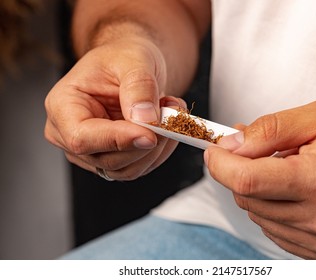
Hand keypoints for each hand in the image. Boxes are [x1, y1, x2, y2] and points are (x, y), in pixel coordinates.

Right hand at [45, 38, 185, 179]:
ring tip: (170, 114)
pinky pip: (141, 166)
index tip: (151, 134)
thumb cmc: (123, 57)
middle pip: (108, 159)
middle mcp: (71, 135)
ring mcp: (93, 151)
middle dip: (147, 142)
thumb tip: (145, 120)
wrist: (131, 66)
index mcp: (63, 106)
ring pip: (128, 169)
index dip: (118, 140)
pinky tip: (167, 125)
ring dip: (159, 147)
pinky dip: (161, 149)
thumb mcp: (134, 59)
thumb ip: (139, 88)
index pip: (82, 138)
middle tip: (172, 115)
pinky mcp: (114, 159)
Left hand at [205, 100, 315, 258]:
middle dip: (241, 172)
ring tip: (289, 169)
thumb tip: (231, 145)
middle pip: (248, 199)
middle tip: (260, 151)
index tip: (214, 150)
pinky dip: (273, 209)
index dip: (220, 164)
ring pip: (258, 216)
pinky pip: (276, 231)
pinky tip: (294, 191)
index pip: (246, 181)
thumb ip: (269, 130)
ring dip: (259, 190)